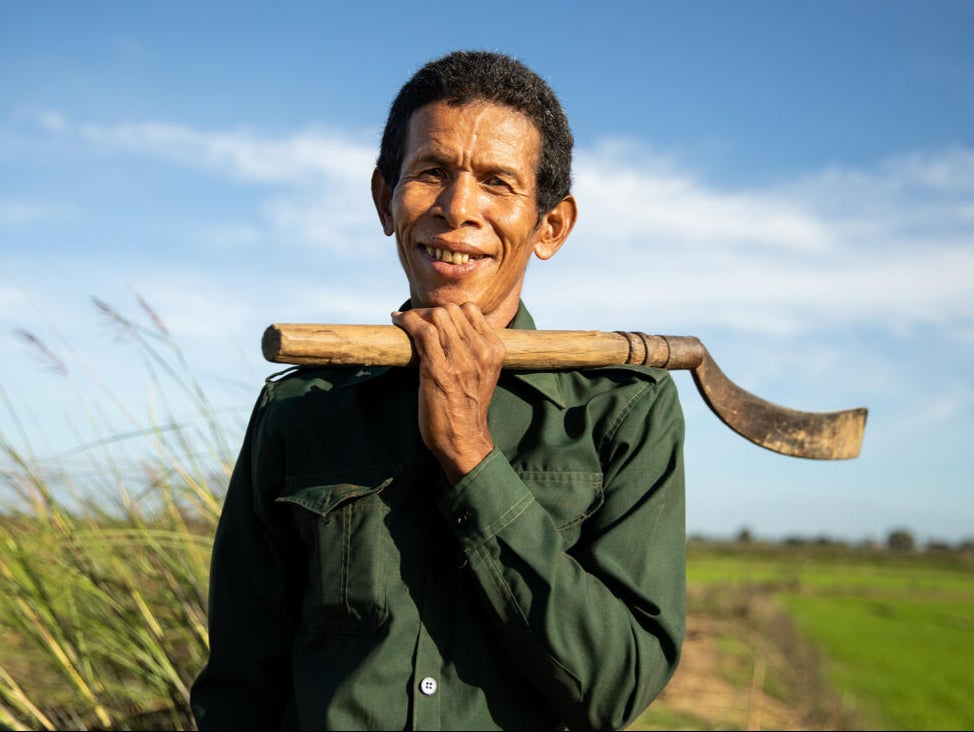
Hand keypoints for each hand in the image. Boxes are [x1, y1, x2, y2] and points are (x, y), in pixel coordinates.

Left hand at [391, 303, 504, 483]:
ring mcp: (460, 359)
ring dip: (416, 316)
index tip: (434, 319)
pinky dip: (407, 321)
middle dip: (429, 312)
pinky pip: (422, 331)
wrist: (464, 440)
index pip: (471, 311)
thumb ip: (474, 350)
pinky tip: (397, 321)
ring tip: (405, 322)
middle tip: (414, 321)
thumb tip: (448, 328)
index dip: (449, 311)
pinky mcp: (438, 369)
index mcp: (494, 350)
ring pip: (436, 316)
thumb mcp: (482, 374)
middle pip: (451, 310)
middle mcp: (480, 351)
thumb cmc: (468, 409)